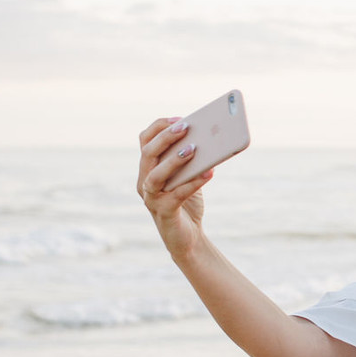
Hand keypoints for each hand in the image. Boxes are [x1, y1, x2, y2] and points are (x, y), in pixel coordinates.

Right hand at [136, 117, 213, 259]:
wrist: (188, 238)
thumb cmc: (187, 203)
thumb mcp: (189, 177)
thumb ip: (192, 160)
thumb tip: (211, 138)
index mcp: (148, 169)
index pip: (145, 141)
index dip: (159, 127)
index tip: (178, 118)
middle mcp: (145, 182)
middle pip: (148, 153)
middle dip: (166, 137)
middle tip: (186, 127)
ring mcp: (151, 198)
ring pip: (155, 175)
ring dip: (174, 160)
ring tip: (193, 149)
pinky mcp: (164, 213)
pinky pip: (176, 195)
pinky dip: (192, 183)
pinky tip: (209, 173)